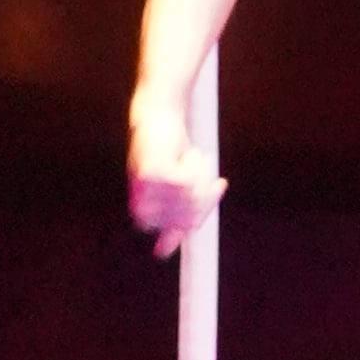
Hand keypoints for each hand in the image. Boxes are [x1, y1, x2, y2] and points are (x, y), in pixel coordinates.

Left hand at [127, 106, 221, 255]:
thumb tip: (172, 244)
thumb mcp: (178, 185)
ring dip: (202, 179)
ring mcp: (146, 192)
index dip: (198, 216)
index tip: (217, 189)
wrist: (158, 115)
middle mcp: (142, 205)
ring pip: (190, 201)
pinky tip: (190, 154)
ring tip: (198, 159)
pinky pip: (187, 184)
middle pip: (189, 219)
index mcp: (145, 212)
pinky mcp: (153, 175)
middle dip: (206, 198)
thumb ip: (181, 212)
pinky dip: (195, 168)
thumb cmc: (169, 151)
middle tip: (216, 180)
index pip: (180, 230)